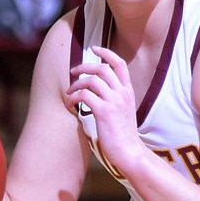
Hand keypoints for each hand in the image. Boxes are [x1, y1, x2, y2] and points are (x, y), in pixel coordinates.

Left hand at [65, 46, 143, 173]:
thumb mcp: (123, 110)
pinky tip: (69, 105)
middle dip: (84, 66)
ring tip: (69, 93)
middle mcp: (122, 93)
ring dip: (76, 85)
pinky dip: (73, 98)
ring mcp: (114, 102)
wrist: (129, 151)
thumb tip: (96, 89)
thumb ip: (114, 97)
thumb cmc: (123, 134)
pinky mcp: (103, 112)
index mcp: (128, 91)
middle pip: (101, 68)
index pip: (119, 64)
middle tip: (73, 72)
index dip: (106, 53)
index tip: (95, 49)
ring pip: (91, 81)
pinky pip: (84, 96)